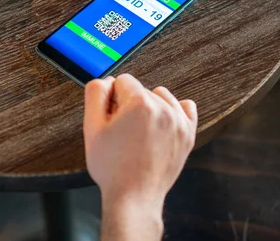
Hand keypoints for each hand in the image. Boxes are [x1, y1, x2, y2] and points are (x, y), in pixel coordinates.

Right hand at [84, 74, 197, 239]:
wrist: (134, 198)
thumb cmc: (112, 167)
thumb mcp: (91, 128)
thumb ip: (95, 94)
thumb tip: (106, 81)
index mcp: (140, 103)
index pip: (121, 81)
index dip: (112, 99)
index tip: (111, 119)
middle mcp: (164, 108)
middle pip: (140, 89)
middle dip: (129, 105)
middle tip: (122, 132)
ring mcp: (179, 122)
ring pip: (161, 96)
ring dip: (150, 108)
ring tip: (140, 132)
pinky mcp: (188, 135)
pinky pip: (186, 107)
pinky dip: (174, 112)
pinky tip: (161, 126)